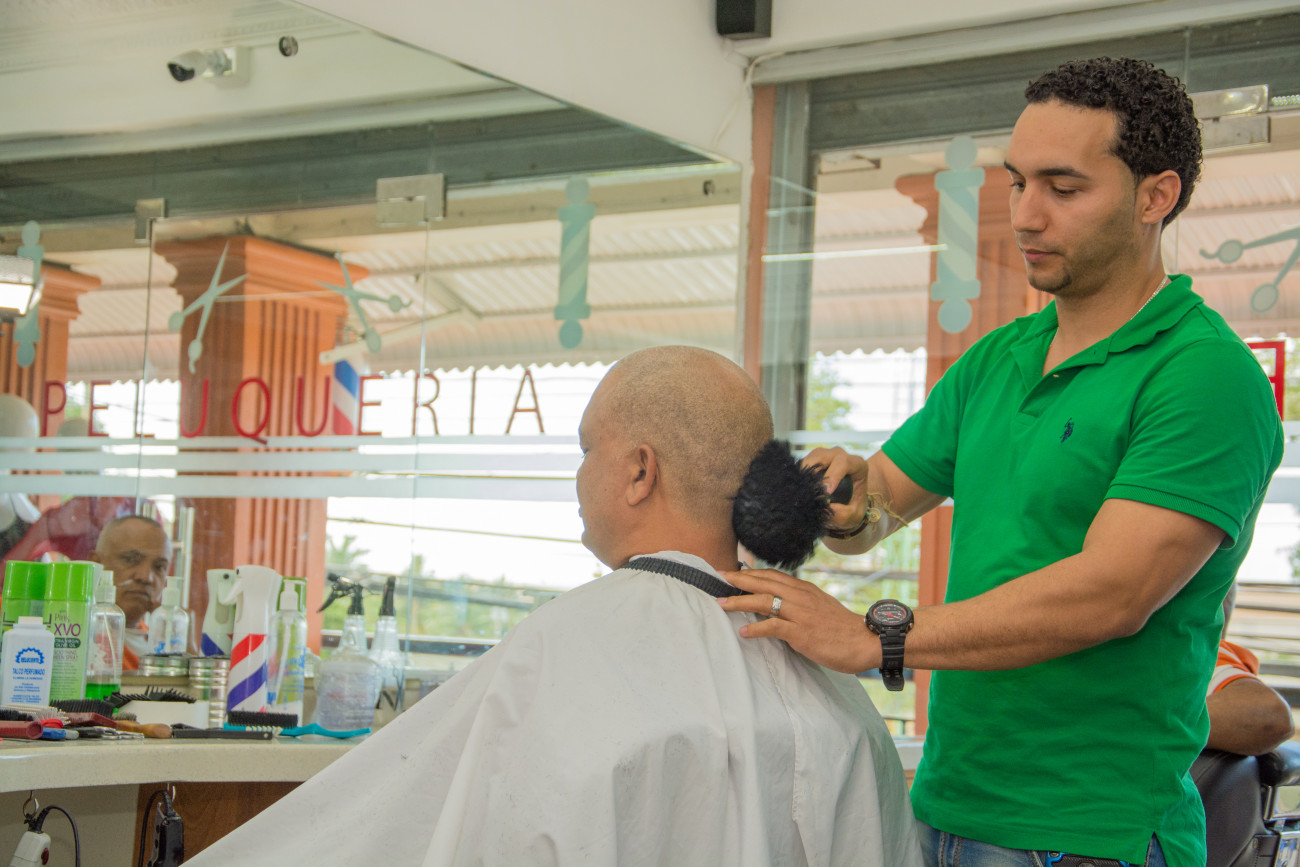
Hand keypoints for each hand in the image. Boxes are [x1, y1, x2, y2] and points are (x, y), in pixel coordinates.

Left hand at [717, 567, 878, 673]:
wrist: (866, 641)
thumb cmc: (843, 628)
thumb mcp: (821, 607)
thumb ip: (801, 603)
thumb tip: (781, 604)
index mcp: (805, 589)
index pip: (773, 576)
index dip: (752, 573)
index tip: (734, 572)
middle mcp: (801, 597)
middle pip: (764, 583)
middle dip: (739, 580)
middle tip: (718, 577)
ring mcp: (800, 614)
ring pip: (764, 601)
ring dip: (739, 602)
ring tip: (721, 603)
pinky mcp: (801, 633)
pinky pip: (773, 627)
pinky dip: (756, 628)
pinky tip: (743, 631)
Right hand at [802, 447, 869, 535]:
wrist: (849, 501)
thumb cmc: (854, 505)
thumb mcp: (855, 514)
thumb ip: (844, 514)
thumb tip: (825, 506)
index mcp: (856, 464)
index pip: (844, 463)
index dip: (833, 475)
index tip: (826, 492)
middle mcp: (839, 455)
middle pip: (822, 456)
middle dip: (811, 473)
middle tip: (805, 492)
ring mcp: (824, 455)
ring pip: (809, 459)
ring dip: (802, 474)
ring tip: (799, 492)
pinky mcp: (812, 459)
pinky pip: (801, 464)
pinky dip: (797, 476)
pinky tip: (795, 489)